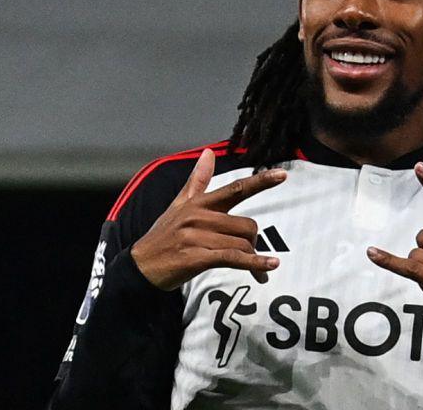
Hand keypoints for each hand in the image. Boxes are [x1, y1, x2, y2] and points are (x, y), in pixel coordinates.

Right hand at [131, 149, 285, 290]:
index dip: (260, 181)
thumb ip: (198, 180)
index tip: (282, 175)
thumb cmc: (163, 235)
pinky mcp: (197, 257)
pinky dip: (254, 265)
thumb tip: (209, 153)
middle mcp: (199, 216)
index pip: (235, 189)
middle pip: (246, 225)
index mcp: (199, 203)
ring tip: (256, 269)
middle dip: (253, 241)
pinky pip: (235, 259)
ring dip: (254, 258)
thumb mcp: (178, 205)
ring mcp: (197, 237)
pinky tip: (268, 269)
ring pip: (243, 243)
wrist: (140, 266)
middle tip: (250, 253)